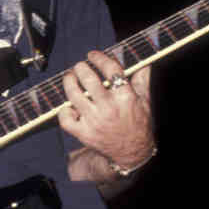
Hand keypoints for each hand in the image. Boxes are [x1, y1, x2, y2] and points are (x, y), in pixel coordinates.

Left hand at [58, 52, 153, 170]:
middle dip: (80, 68)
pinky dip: (63, 110)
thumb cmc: (138, 125)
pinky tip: (69, 105)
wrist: (132, 154)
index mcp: (125, 98)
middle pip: (89, 80)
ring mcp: (94, 122)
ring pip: (74, 95)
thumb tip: (143, 62)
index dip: (99, 58)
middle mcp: (109, 109)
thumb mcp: (145, 102)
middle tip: (79, 66)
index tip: (92, 55)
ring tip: (69, 77)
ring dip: (68, 82)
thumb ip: (142, 81)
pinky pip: (66, 118)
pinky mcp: (84, 134)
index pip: (111, 70)